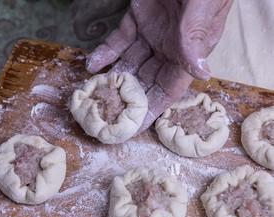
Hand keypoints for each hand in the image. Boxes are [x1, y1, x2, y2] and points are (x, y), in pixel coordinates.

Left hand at [86, 0, 232, 131]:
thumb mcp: (201, 7)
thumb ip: (196, 37)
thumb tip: (201, 73)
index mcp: (188, 50)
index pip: (169, 89)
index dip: (151, 110)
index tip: (133, 129)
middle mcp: (169, 47)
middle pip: (145, 81)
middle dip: (126, 100)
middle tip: (104, 116)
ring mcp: (152, 34)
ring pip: (129, 63)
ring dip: (111, 79)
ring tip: (93, 94)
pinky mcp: (137, 19)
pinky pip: (119, 40)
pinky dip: (105, 52)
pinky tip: (91, 64)